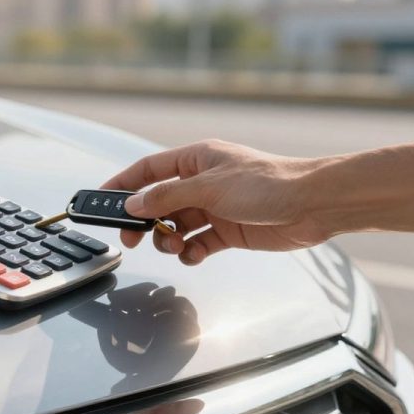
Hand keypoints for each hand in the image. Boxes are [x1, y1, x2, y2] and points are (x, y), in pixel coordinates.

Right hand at [101, 140, 329, 264]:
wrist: (313, 205)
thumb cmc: (268, 184)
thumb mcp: (208, 187)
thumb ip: (167, 196)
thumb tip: (134, 203)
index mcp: (196, 159)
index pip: (148, 170)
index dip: (123, 184)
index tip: (100, 199)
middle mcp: (203, 182)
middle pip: (158, 202)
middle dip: (144, 221)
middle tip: (132, 237)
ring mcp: (215, 207)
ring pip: (176, 226)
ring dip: (170, 239)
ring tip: (176, 245)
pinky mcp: (229, 230)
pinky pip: (199, 243)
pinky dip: (192, 252)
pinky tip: (195, 254)